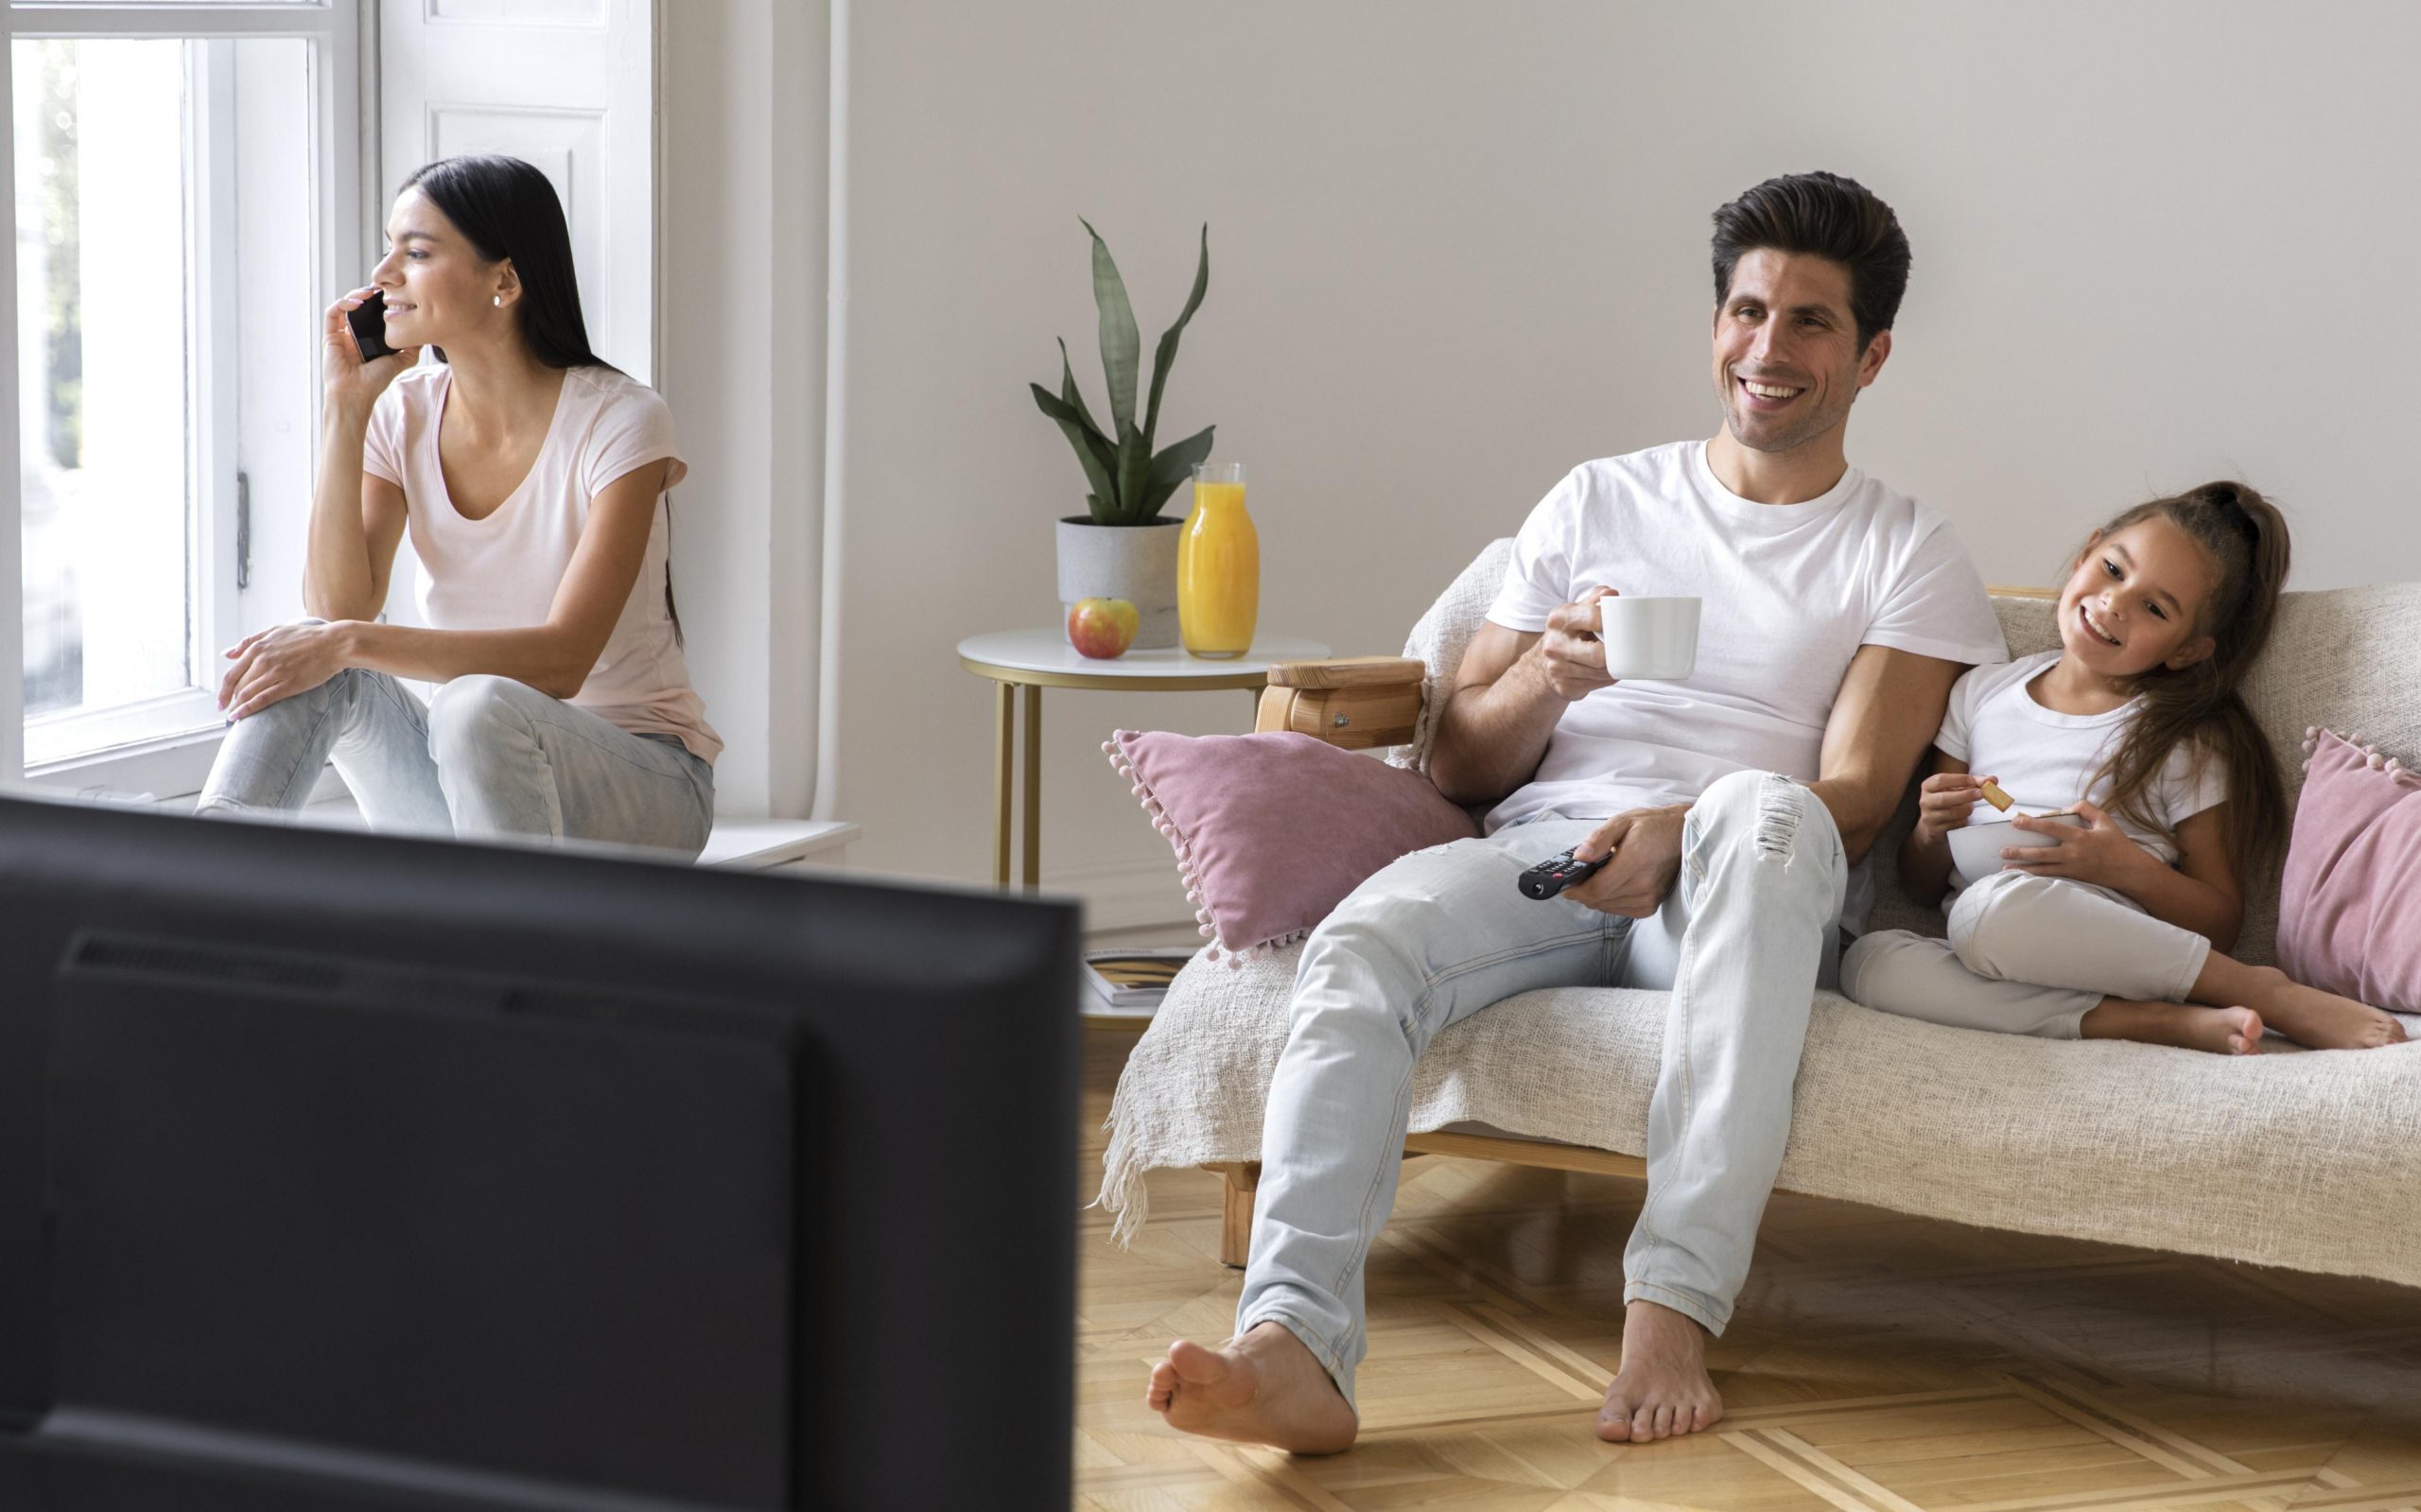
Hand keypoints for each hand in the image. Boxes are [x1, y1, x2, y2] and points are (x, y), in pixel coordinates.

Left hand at [219, 622, 349, 720]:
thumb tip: (227, 654)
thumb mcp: (275, 631)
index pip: (232, 673)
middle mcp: (263, 660)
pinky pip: (262, 699)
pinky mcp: (289, 684)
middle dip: (229, 700)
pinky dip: (247, 709)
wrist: (335, 643)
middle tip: (227, 711)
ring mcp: (275, 673)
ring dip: (236, 707)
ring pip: (247, 694)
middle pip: (238, 685)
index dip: (224, 689)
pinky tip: (239, 717)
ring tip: (232, 717)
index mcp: (258, 648)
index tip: (221, 700)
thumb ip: (249, 641)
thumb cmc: (307, 636)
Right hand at [323, 286, 419, 415]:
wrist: (356, 394)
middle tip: (383, 288)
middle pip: (359, 306)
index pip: (373, 314)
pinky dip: (344, 303)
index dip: (380, 303)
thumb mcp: (400, 361)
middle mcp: (354, 334)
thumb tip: (423, 334)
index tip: (393, 295)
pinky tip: (358, 303)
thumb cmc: (375, 381)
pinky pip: (333, 313)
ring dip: (357, 295)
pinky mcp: (330, 336)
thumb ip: (411, 348)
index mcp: (368, 339)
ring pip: (345, 305)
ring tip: (371, 292)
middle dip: (369, 294)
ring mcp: (341, 334)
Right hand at [1533, 587, 1619, 701]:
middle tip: (1622, 648)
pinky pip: (1598, 684)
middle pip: (1599, 654)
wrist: (1544, 662)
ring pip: (1602, 672)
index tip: (1623, 626)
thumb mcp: (1577, 611)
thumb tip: (1611, 594)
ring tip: (1615, 659)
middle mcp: (1554, 644)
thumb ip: (1595, 599)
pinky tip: (1604, 671)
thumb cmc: (1569, 632)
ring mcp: (1557, 668)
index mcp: (1558, 619)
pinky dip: (1607, 678)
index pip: (1594, 617)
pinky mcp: (1564, 687)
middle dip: (1615, 652)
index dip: (1613, 622)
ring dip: (1614, 667)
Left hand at [1564, 804, 1686, 918]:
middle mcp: (1642, 885)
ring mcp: (1648, 898)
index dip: (1576, 890)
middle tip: (1578, 878)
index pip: (1596, 889)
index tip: (1564, 886)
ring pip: (1607, 907)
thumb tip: (1579, 857)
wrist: (1682, 835)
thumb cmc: (1652, 826)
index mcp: (1634, 862)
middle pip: (1599, 900)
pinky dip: (1610, 901)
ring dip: (1596, 896)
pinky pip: (1620, 910)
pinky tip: (1612, 886)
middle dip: (1583, 892)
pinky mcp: (1651, 906)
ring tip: (1597, 878)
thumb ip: (1599, 839)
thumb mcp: (1622, 822)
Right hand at [1913, 770, 1989, 845]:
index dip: (1958, 780)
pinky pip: (1953, 825)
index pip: (1940, 780)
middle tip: (1981, 794)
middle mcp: (1925, 801)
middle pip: (1944, 798)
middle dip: (1965, 796)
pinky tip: (1964, 818)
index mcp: (1928, 786)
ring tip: (1971, 807)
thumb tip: (1993, 780)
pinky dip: (1963, 821)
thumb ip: (1975, 782)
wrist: (1933, 825)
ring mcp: (1928, 817)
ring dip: (1966, 810)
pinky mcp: (1934, 830)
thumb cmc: (1949, 801)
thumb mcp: (1958, 788)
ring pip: (1950, 813)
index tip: (1973, 781)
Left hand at [2001, 798, 2152, 889]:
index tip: (2016, 821)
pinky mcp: (2074, 879)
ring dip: (2023, 869)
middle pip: (2041, 853)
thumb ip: (2085, 808)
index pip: (2051, 828)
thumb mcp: (2104, 820)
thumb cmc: (2118, 844)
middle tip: (2002, 851)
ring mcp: (2073, 869)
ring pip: (2043, 870)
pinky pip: (2051, 878)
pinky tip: (2022, 879)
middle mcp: (2073, 854)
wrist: (2130, 871)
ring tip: (2005, 868)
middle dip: (2020, 852)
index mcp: (2080, 837)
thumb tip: (2064, 807)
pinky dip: (2036, 878)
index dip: (2032, 824)